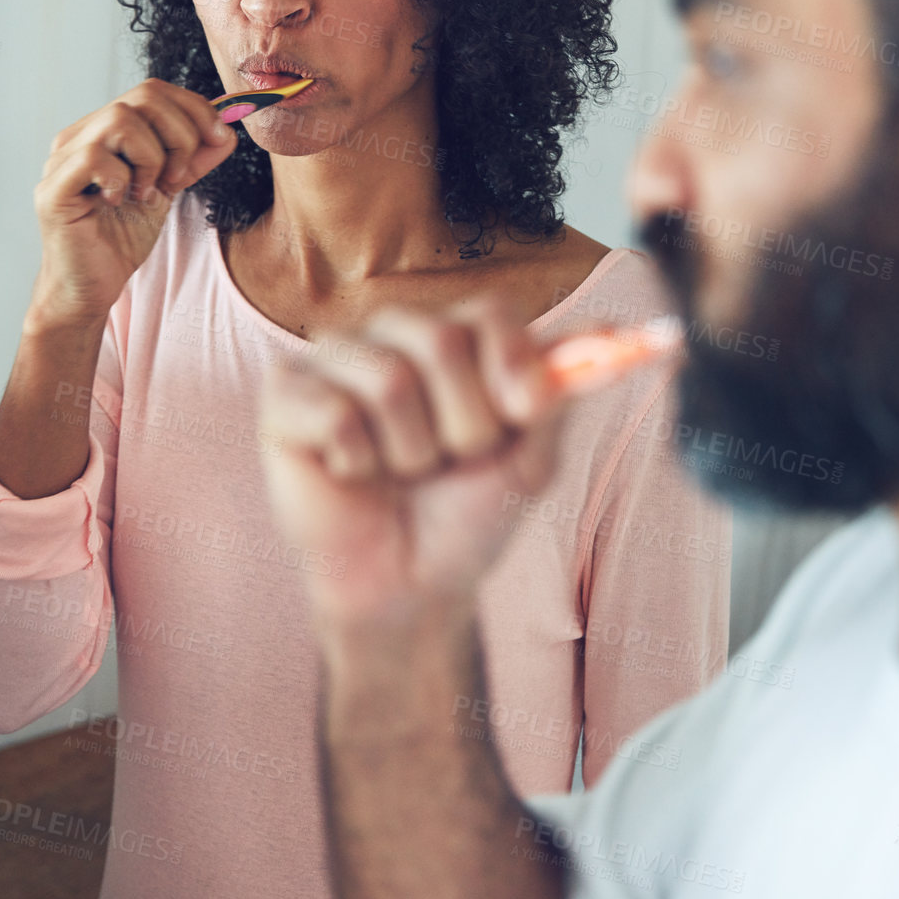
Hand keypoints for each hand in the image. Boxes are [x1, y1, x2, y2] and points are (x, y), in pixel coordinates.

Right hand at [28, 77, 236, 327]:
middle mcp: (79, 136)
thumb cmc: (121, 238)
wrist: (93, 287)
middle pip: (142, 96)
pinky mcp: (53, 189)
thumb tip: (227, 132)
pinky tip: (122, 202)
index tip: (220, 138)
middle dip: (181, 134)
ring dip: (152, 157)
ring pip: (120, 120)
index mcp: (104, 131)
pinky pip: (95, 158)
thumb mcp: (168, 190)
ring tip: (149, 191)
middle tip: (179, 175)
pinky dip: (123, 180)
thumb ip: (194, 159)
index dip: (194, 108)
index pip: (153, 91)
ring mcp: (62, 160)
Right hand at [260, 300, 564, 630]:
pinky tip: (354, 473)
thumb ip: (560, 387)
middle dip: (465, 425)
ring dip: (412, 452)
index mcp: (450, 334)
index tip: (523, 417)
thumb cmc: (466, 514)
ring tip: (402, 472)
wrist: (412, 586)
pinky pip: (337, 415)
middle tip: (450, 460)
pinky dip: (359, 462)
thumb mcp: (533, 453)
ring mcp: (332, 359)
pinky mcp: (284, 397)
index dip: (513, 366)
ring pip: (390, 382)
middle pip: (440, 339)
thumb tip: (613, 334)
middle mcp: (389, 332)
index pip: (489, 311)